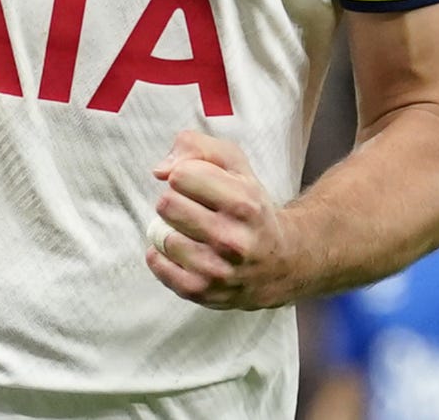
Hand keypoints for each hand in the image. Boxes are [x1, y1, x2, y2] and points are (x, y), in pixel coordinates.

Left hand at [144, 129, 291, 309]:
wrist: (281, 264)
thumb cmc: (252, 208)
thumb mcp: (237, 166)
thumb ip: (197, 148)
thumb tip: (160, 170)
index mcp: (244, 203)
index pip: (182, 175)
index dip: (185, 175)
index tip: (197, 184)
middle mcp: (232, 239)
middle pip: (167, 204)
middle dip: (176, 201)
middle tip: (194, 208)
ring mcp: (215, 270)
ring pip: (161, 235)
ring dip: (171, 229)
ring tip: (193, 232)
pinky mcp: (200, 291)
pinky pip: (157, 263)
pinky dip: (162, 254)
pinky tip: (183, 250)